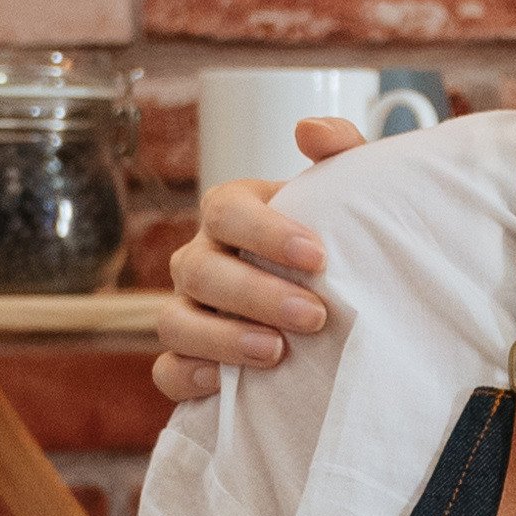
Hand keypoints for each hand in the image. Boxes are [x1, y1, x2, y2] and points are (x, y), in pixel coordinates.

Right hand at [146, 116, 365, 403]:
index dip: (265, 232)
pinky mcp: (188, 360)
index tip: (318, 256)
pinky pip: (167, 371)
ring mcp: (189, 310)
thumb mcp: (348, 197)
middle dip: (256, 295)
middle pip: (200, 271)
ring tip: (277, 353)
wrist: (342, 305)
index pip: (226, 210)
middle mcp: (201, 259)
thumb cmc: (336, 245)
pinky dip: (189, 377)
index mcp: (233, 214)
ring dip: (222, 338)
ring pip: (174, 322)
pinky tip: (226, 385)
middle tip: (315, 316)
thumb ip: (341, 153)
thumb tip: (310, 131)